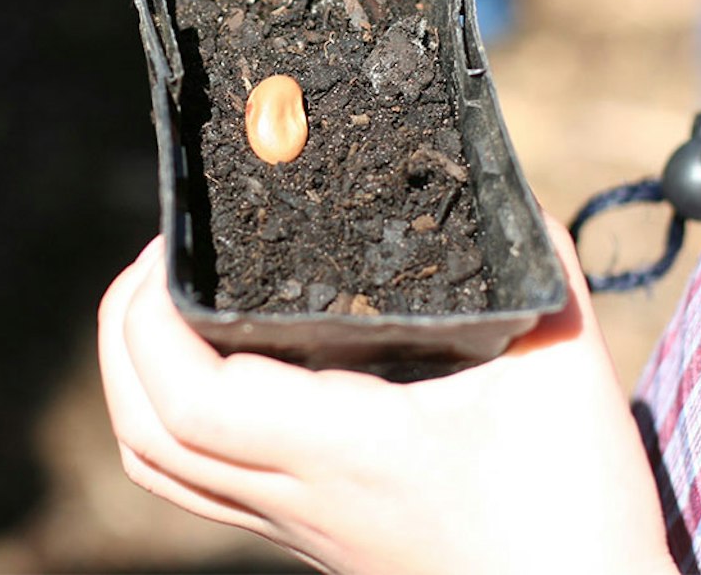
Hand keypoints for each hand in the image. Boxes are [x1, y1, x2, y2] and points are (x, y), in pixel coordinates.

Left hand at [95, 228, 674, 574]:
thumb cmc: (577, 506)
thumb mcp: (560, 358)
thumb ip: (527, 252)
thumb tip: (486, 165)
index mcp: (343, 450)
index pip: (189, 396)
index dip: (148, 312)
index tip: (180, 237)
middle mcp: (300, 497)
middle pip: (145, 432)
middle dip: (123, 331)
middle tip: (167, 252)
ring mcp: (297, 525)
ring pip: (160, 466)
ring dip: (136, 377)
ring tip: (172, 298)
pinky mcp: (311, 536)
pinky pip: (200, 484)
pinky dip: (171, 417)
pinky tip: (221, 365)